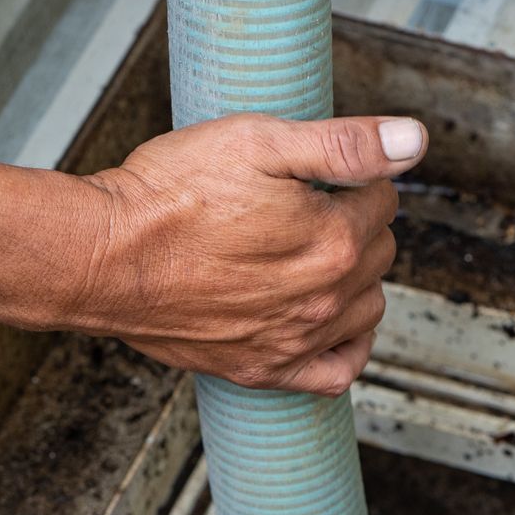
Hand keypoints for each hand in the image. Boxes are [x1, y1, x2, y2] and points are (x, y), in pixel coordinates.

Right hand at [68, 112, 426, 395]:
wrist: (102, 256)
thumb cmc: (169, 194)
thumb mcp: (259, 141)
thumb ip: (344, 144)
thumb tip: (412, 140)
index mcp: (333, 240)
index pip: (383, 201)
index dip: (353, 178)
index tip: (319, 174)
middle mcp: (323, 298)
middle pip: (379, 254)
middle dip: (355, 225)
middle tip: (307, 208)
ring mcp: (295, 339)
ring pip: (366, 309)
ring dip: (354, 280)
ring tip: (311, 255)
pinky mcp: (263, 368)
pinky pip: (336, 374)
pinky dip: (345, 349)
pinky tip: (329, 323)